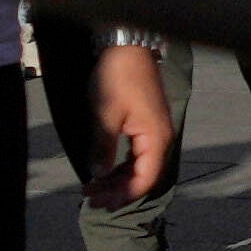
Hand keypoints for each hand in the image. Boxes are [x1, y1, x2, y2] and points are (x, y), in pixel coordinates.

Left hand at [95, 43, 180, 203]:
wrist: (127, 47)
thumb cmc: (117, 79)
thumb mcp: (105, 115)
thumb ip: (102, 148)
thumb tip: (98, 175)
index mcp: (156, 138)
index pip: (144, 178)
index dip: (123, 195)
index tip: (101, 204)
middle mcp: (160, 138)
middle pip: (143, 175)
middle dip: (117, 190)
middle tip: (89, 198)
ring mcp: (154, 131)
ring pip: (139, 165)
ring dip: (117, 179)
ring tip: (91, 187)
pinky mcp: (146, 124)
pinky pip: (136, 153)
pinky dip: (120, 165)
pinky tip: (103, 170)